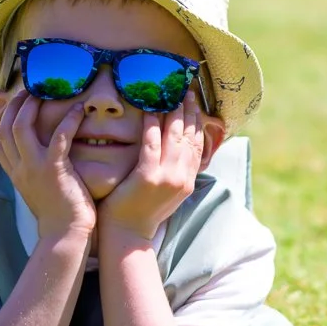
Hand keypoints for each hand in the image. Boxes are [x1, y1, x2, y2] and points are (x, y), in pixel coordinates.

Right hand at [0, 92, 95, 242]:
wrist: (65, 234)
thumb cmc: (57, 209)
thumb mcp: (36, 187)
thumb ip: (31, 167)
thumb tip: (33, 151)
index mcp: (14, 172)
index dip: (1, 116)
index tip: (11, 99)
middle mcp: (18, 168)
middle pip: (5, 127)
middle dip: (15, 103)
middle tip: (30, 88)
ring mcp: (34, 169)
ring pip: (21, 127)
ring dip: (32, 106)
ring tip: (46, 92)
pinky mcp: (54, 171)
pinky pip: (58, 138)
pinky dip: (67, 120)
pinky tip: (78, 110)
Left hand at [98, 91, 210, 243]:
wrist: (128, 234)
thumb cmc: (143, 211)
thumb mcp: (169, 192)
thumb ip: (177, 170)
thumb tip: (179, 148)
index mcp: (188, 180)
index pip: (198, 144)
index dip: (198, 121)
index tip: (196, 103)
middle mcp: (182, 177)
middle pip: (189, 135)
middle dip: (189, 110)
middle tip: (186, 91)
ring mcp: (167, 176)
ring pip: (174, 136)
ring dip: (173, 112)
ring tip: (171, 95)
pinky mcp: (148, 176)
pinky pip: (151, 143)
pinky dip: (151, 125)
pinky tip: (149, 111)